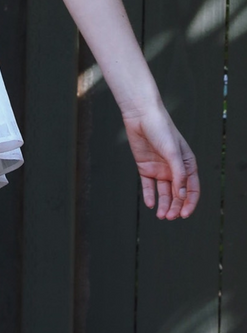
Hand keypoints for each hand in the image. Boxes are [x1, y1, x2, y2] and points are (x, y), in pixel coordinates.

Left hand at [121, 104, 199, 218]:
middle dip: (175, 207)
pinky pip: (148, 186)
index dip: (189, 203)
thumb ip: (178, 174)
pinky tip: (150, 204)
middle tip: (169, 216)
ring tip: (161, 215)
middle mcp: (174, 169)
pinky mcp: (145, 167)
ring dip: (164, 205)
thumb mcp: (173, 152)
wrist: (141, 115)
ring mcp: (160, 169)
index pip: (192, 189)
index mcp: (187, 165)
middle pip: (178, 194)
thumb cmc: (162, 130)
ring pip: (164, 193)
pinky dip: (150, 196)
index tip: (183, 214)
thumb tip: (182, 196)